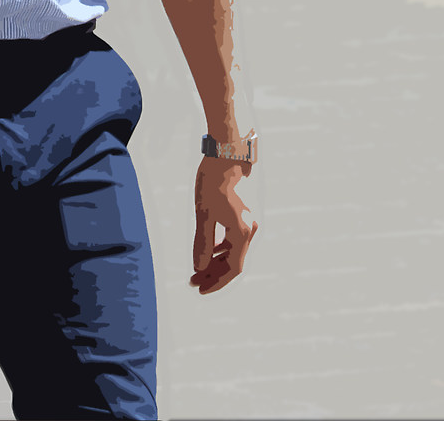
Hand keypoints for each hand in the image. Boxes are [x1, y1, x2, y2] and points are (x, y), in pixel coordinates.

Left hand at [190, 158, 257, 293]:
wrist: (227, 154)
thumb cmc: (213, 181)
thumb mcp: (203, 214)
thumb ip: (202, 243)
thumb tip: (199, 268)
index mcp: (242, 232)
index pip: (233, 268)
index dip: (217, 281)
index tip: (200, 289)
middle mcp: (250, 230)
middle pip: (234, 262)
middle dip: (214, 274)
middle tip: (193, 282)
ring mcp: (248, 222)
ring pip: (233, 251)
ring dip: (216, 263)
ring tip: (196, 270)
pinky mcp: (242, 215)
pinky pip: (232, 240)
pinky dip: (220, 249)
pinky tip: (207, 252)